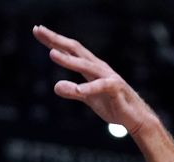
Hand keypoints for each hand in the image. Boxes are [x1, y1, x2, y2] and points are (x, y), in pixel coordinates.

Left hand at [32, 25, 173, 161]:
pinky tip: (76, 90)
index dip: (54, 41)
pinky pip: (101, 86)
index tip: (37, 30)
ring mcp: (109, 77)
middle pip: (76, 50)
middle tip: (38, 30)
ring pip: (87, 65)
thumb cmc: (114, 105)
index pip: (71, 50)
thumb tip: (56, 86)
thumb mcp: (89, 99)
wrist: (136, 118)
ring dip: (69, 60)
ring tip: (52, 54)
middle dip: (57, 40)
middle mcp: (100, 68)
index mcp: (92, 68)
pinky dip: (88, 88)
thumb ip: (73, 92)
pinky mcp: (117, 89)